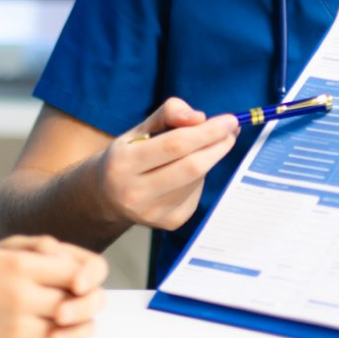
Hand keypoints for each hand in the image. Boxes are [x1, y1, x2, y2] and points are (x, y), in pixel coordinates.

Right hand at [0, 237, 106, 337]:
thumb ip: (32, 256)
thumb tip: (74, 268)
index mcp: (17, 266)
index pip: (72, 272)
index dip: (75, 278)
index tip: (68, 282)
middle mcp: (21, 296)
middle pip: (71, 303)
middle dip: (68, 304)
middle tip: (59, 304)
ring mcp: (17, 328)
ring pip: (59, 329)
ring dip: (54, 327)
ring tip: (36, 319)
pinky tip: (18, 336)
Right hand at [94, 97, 238, 230]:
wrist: (106, 197)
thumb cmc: (127, 156)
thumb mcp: (137, 129)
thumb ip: (168, 114)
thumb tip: (199, 118)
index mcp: (123, 164)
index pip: (175, 145)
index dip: (207, 132)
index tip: (229, 120)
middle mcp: (135, 193)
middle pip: (192, 167)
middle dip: (218, 146)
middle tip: (232, 130)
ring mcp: (153, 213)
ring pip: (197, 180)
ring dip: (209, 159)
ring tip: (204, 146)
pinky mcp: (169, 223)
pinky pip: (196, 194)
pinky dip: (200, 177)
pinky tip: (188, 171)